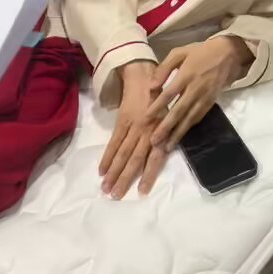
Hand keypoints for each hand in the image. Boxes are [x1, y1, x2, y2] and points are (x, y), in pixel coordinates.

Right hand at [99, 62, 166, 198]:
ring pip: (122, 153)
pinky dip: (107, 157)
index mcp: (162, 131)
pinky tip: (102, 170)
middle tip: (116, 197)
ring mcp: (133, 127)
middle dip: (125, 179)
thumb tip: (163, 153)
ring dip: (113, 172)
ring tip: (106, 189)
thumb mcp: (170, 116)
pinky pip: (113, 142)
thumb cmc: (162, 98)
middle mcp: (147, 131)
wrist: (144, 76)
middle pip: (135, 159)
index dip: (148, 175)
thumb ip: (167, 135)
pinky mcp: (122, 121)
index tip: (141, 193)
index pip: (155, 158)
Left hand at [147, 37, 251, 149]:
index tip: (146, 118)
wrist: (228, 54)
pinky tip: (180, 137)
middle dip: (166, 127)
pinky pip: (198, 117)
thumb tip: (152, 86)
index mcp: (186, 74)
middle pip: (179, 110)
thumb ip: (164, 68)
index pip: (169, 93)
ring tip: (166, 146)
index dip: (158, 106)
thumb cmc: (200, 52)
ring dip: (178, 133)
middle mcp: (196, 88)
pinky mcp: (211, 102)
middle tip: (154, 141)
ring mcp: (205, 97)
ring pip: (190, 118)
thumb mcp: (180, 52)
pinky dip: (189, 128)